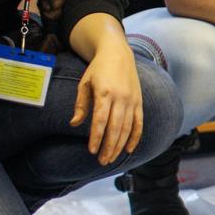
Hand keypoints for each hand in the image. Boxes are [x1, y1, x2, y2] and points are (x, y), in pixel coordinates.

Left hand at [70, 41, 143, 164]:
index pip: (101, 120)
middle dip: (109, 146)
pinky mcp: (139, 101)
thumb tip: (75, 124)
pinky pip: (139, 122)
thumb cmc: (98, 69)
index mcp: (105, 92)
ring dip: (120, 145)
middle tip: (102, 161)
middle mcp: (121, 97)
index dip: (97, 137)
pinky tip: (129, 149)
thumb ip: (81, 104)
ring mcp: (132, 100)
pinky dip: (135, 137)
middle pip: (116, 127)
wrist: (118, 53)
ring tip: (111, 158)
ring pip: (128, 127)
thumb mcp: (85, 83)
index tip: (91, 151)